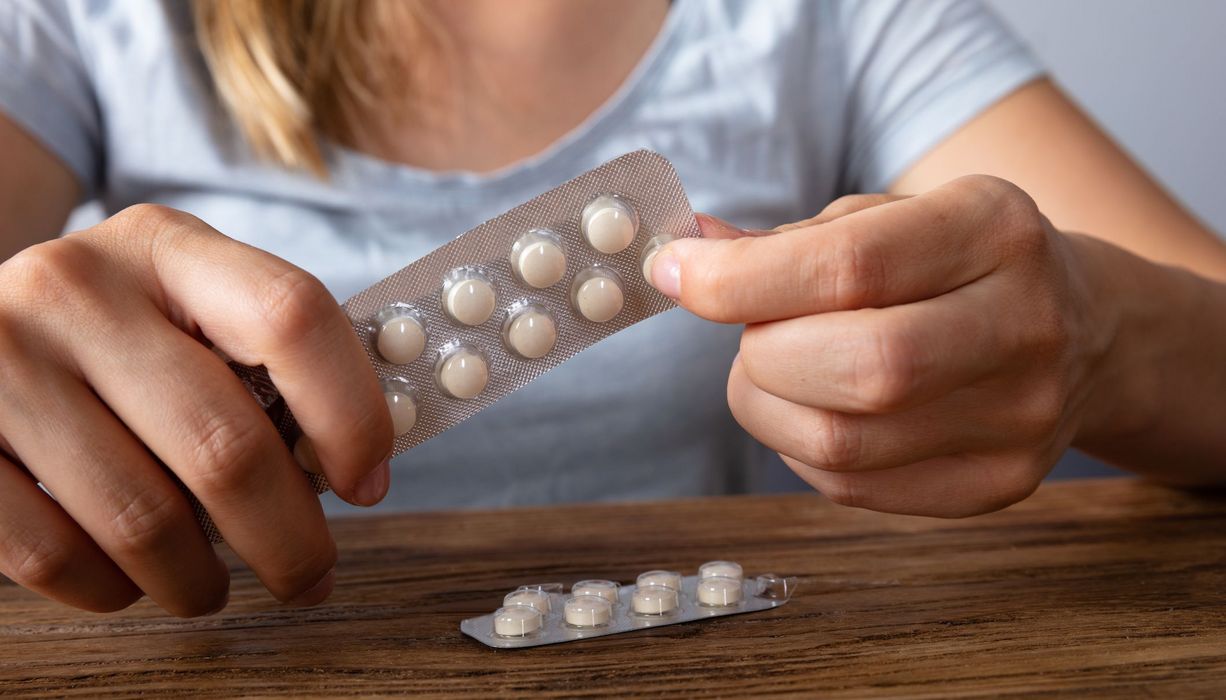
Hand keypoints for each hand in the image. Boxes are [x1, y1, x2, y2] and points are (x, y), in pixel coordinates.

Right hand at [0, 205, 392, 614]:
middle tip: (309, 576)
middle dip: (291, 539)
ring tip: (208, 585)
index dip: (352, 413)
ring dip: (198, 580)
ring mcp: (2, 359)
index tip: (368, 481)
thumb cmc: (110, 336)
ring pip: (145, 519)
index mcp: (166, 247)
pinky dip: (110, 588)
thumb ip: (265, 362)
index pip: (292, 317)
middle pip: (227, 445)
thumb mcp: (182, 307)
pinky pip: (53, 554)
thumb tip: (354, 470)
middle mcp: (79, 289)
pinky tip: (128, 579)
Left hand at [651, 176, 1113, 516]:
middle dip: (761, 353)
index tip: (674, 272)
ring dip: (769, 406)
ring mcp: (1022, 418)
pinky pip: (852, 486)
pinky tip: (818, 408)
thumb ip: (787, 241)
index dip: (738, 279)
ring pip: (841, 443)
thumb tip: (686, 254)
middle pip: (858, 369)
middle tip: (749, 331)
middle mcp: (1024, 324)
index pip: (851, 266)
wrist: (1083, 330)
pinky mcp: (999, 484)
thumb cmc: (957, 263)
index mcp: (993, 228)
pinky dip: (801, 448)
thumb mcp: (888, 218)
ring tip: (779, 368)